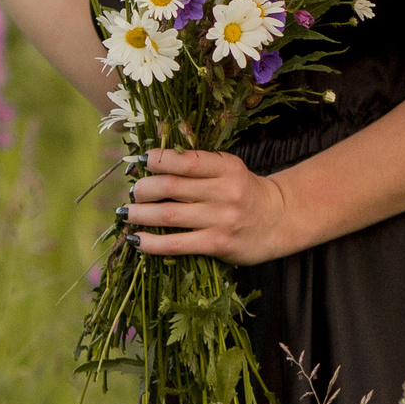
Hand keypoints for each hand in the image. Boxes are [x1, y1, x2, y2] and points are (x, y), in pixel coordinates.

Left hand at [125, 149, 302, 264]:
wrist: (278, 220)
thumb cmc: (245, 191)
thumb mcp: (229, 169)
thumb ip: (199, 165)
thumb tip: (152, 162)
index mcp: (227, 167)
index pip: (187, 160)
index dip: (158, 159)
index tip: (141, 160)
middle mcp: (225, 191)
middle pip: (172, 186)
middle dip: (143, 188)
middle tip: (133, 192)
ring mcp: (221, 219)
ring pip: (169, 215)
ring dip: (140, 214)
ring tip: (126, 213)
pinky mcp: (218, 244)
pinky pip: (177, 244)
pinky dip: (152, 242)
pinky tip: (137, 240)